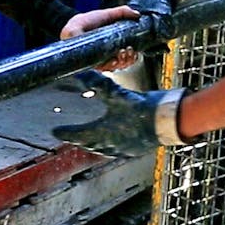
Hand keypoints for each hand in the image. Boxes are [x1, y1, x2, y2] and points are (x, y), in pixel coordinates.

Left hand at [52, 70, 186, 158]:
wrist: (168, 120)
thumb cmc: (143, 109)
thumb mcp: (117, 94)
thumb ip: (98, 84)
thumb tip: (81, 73)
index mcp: (102, 133)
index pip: (77, 135)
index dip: (65, 132)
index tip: (55, 131)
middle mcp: (110, 145)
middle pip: (89, 145)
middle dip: (79, 140)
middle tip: (71, 136)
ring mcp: (124, 150)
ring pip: (102, 150)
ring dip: (94, 144)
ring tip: (90, 140)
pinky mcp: (136, 150)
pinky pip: (116, 151)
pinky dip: (109, 146)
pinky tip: (114, 141)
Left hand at [62, 5, 140, 70]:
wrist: (75, 25)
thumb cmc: (89, 20)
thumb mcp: (108, 15)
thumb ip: (123, 12)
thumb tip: (137, 15)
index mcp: (114, 45)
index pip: (127, 56)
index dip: (133, 56)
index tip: (134, 50)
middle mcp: (108, 55)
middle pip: (124, 64)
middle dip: (129, 60)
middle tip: (129, 50)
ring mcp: (100, 60)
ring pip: (115, 68)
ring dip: (122, 63)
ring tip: (122, 53)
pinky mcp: (92, 63)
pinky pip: (104, 69)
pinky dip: (111, 66)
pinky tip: (114, 59)